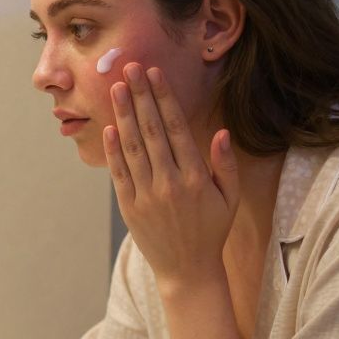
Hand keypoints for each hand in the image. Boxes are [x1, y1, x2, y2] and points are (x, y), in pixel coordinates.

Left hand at [105, 63, 239, 286]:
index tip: (154, 74)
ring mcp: (147, 195)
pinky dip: (113, 150)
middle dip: (139, 96)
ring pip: (132, 147)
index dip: (163, 98)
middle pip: (151, 130)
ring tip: (116, 88)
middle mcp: (169, 183)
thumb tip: (220, 132)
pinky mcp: (129, 207)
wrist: (187, 270)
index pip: (176, 128)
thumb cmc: (211, 230)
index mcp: (196, 177)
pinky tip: (109, 127)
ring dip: (123, 115)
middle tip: (129, 68)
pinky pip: (119, 173)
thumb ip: (225, 165)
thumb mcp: (229, 199)